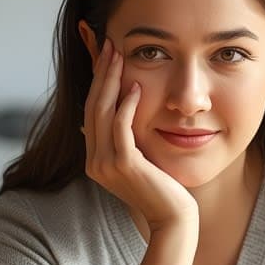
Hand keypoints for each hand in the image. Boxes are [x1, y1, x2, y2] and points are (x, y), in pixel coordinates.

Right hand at [84, 39, 197, 233]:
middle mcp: (95, 162)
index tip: (107, 56)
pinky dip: (126, 105)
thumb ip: (127, 140)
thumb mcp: (140, 161)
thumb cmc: (164, 188)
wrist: (173, 218)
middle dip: (101, 74)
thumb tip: (120, 112)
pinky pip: (120, 127)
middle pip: (92, 107)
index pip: (91, 112)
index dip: (98, 82)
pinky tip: (137, 87)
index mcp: (95, 160)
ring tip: (119, 57)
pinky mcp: (123, 165)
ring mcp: (105, 165)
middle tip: (110, 46)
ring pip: (102, 113)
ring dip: (111, 81)